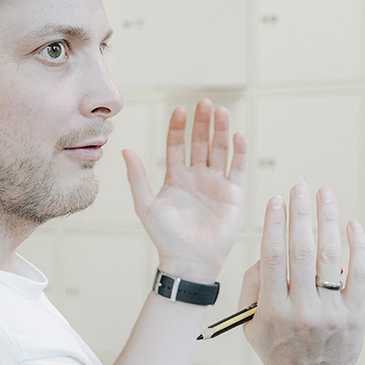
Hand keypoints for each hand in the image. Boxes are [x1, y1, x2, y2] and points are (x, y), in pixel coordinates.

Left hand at [124, 99, 246, 283]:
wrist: (189, 261)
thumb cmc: (165, 237)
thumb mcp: (145, 205)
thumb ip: (137, 178)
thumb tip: (125, 152)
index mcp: (175, 178)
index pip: (177, 146)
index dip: (178, 128)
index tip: (180, 111)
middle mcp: (196, 177)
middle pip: (200, 143)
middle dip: (202, 123)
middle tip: (204, 103)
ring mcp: (215, 184)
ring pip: (220, 151)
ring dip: (221, 131)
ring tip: (220, 112)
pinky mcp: (232, 194)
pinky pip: (237, 168)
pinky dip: (239, 152)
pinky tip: (238, 135)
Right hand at [240, 183, 364, 364]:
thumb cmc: (276, 349)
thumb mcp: (250, 323)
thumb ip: (252, 285)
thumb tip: (269, 246)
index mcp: (273, 311)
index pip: (273, 257)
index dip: (274, 224)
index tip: (276, 199)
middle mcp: (302, 311)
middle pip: (301, 251)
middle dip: (301, 214)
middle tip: (301, 187)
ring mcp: (331, 314)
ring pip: (331, 258)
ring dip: (328, 221)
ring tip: (326, 195)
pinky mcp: (355, 316)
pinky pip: (359, 274)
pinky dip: (357, 247)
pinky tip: (351, 224)